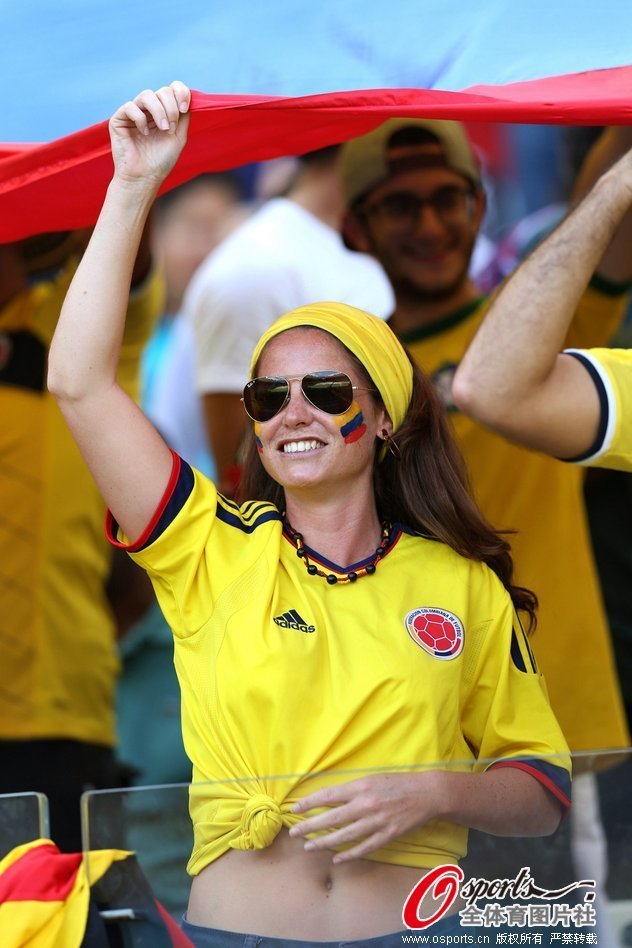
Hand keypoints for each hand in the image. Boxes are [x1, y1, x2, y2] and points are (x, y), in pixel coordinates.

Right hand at [109, 81, 190, 188]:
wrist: (144, 177)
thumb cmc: (161, 161)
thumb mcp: (179, 137)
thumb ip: (183, 116)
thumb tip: (188, 96)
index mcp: (163, 112)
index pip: (172, 89)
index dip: (180, 93)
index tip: (184, 109)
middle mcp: (148, 110)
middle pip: (162, 91)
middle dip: (171, 108)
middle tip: (171, 128)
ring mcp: (133, 113)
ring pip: (147, 95)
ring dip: (159, 111)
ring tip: (164, 129)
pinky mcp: (119, 119)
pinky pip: (130, 107)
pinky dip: (140, 119)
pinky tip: (144, 134)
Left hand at [289, 771, 445, 863]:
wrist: (426, 793)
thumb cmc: (396, 783)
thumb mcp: (371, 779)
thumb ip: (352, 789)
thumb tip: (328, 799)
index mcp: (361, 787)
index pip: (329, 796)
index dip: (310, 804)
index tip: (295, 810)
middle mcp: (366, 805)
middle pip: (332, 818)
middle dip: (310, 826)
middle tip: (294, 833)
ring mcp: (377, 822)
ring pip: (345, 836)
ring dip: (324, 843)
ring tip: (309, 847)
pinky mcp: (387, 835)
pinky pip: (364, 848)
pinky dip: (349, 855)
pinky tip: (337, 859)